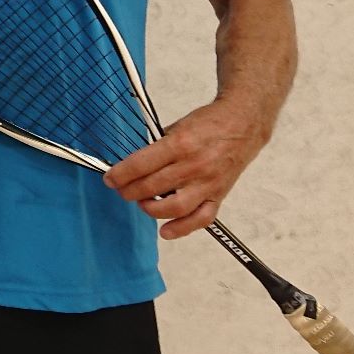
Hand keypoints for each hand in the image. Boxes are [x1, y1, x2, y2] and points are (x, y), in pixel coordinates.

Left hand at [102, 100, 267, 239]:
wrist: (243, 123)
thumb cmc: (209, 123)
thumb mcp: (177, 126)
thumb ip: (158, 147)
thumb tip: (134, 165)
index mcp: (180, 143)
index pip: (141, 164)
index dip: (120, 174)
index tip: (110, 179)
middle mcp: (194, 165)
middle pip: (153, 186)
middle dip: (130, 191)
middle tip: (122, 190)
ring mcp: (208, 182)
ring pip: (175, 207)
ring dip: (151, 210)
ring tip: (142, 203)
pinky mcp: (219, 194)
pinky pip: (202, 218)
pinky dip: (183, 228)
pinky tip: (166, 230)